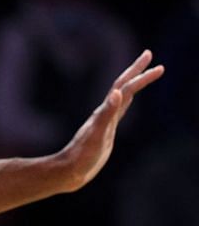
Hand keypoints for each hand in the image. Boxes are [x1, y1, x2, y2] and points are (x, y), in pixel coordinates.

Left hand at [53, 50, 162, 191]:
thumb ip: (107, 113)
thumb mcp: (97, 135)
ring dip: (132, 83)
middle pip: (122, 86)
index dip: (139, 75)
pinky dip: (125, 102)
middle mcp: (104, 114)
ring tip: (144, 73)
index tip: (156, 64)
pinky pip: (117, 112)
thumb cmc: (82, 156)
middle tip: (149, 54)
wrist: (68, 171)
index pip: (124, 87)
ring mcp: (104, 123)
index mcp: (104, 112)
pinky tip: (125, 101)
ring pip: (121, 97)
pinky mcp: (104, 133)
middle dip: (136, 70)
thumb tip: (117, 92)